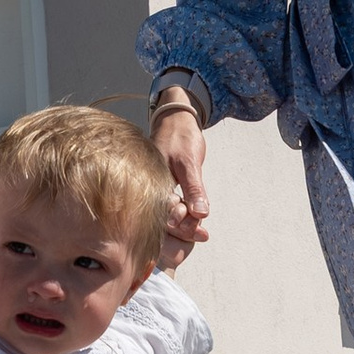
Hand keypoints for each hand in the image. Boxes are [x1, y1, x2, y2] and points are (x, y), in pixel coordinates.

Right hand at [149, 102, 208, 261]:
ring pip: (167, 213)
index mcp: (151, 183)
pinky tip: (195, 217)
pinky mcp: (162, 186)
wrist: (176, 118)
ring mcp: (154, 187)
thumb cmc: (180, 136)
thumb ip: (194, 188)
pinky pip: (170, 204)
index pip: (164, 215)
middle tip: (204, 235)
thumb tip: (201, 214)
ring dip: (185, 223)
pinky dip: (183, 212)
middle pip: (164, 218)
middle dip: (184, 229)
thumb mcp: (190, 162)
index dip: (182, 227)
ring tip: (202, 232)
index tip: (201, 234)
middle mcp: (148, 188)